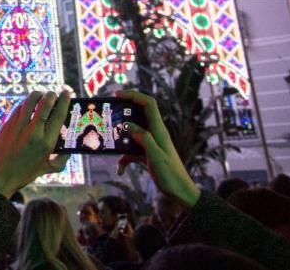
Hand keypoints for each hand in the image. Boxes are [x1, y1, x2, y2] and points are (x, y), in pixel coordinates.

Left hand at [0, 90, 70, 198]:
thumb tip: (71, 146)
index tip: (67, 93)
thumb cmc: (25, 173)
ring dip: (38, 95)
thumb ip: (63, 159)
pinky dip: (26, 103)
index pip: (58, 116)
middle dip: (52, 95)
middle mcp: (33, 133)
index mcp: (47, 143)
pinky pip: (19, 108)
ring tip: (42, 94)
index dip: (64, 101)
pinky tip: (30, 103)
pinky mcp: (8, 124)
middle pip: (45, 105)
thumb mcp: (48, 168)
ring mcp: (19, 127)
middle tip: (56, 93)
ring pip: (30, 102)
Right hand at [116, 89, 199, 207]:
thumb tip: (128, 124)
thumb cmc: (171, 175)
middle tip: (108, 114)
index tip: (117, 95)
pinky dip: (124, 158)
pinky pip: (132, 150)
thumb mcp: (155, 156)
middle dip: (122, 112)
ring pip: (132, 133)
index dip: (133, 95)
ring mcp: (151, 143)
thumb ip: (143, 138)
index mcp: (159, 130)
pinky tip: (120, 169)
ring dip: (120, 138)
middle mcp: (155, 133)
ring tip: (109, 141)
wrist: (181, 193)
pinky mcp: (147, 153)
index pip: (148, 104)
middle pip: (138, 114)